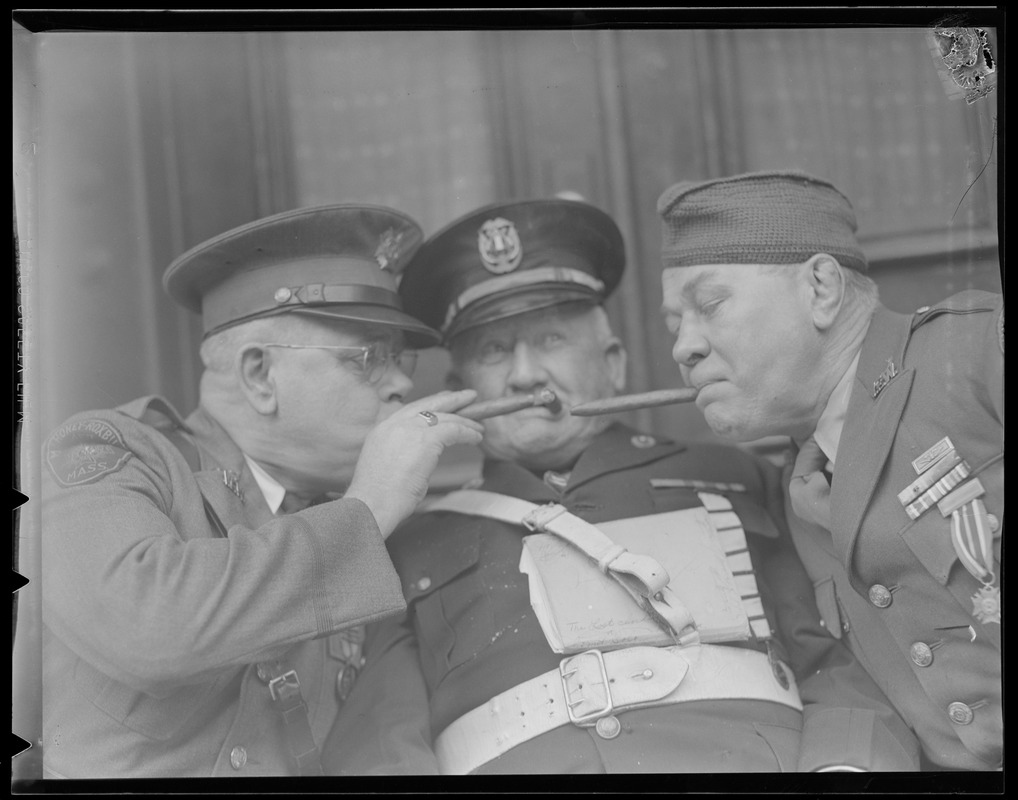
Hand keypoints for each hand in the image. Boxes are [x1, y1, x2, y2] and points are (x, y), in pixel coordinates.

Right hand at [345, 390, 483, 536]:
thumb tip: (423, 461)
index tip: (445, 402)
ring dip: (465, 421)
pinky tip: (475, 438)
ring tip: (479, 426)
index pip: (411, 410)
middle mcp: (394, 425)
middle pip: (428, 404)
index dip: (431, 404)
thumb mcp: (387, 468)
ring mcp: (408, 430)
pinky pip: (453, 430)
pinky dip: (467, 433)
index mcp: (381, 431)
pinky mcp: (425, 440)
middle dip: (451, 399)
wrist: (370, 505)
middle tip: (468, 397)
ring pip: (444, 417)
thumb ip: (404, 457)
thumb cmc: (377, 499)